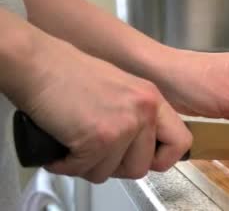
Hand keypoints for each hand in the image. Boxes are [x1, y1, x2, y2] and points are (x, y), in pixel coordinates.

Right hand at [9, 36, 191, 182]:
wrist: (40, 64)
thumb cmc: (70, 73)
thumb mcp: (122, 89)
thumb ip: (138, 115)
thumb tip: (142, 147)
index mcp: (152, 99)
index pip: (180, 143)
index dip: (161, 158)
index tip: (145, 158)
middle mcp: (144, 111)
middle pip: (142, 167)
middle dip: (115, 166)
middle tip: (97, 151)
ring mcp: (124, 125)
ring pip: (112, 173)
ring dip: (89, 165)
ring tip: (77, 143)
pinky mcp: (99, 138)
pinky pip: (84, 170)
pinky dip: (67, 164)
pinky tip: (62, 146)